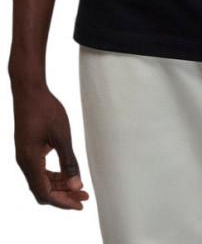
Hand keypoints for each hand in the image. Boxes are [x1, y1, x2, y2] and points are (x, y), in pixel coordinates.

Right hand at [11, 82, 89, 209]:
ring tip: (78, 186)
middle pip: (43, 190)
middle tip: (84, 196)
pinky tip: (67, 173)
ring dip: (59, 186)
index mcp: (30, 161)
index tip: (80, 204)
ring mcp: (24, 156)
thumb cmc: (45, 109)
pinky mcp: (27, 149)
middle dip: (63, 196)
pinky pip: (39, 170)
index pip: (46, 192)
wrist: (29, 90)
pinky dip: (53, 175)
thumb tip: (76, 185)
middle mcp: (24, 162)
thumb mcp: (62, 136)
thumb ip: (69, 161)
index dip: (63, 202)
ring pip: (41, 181)